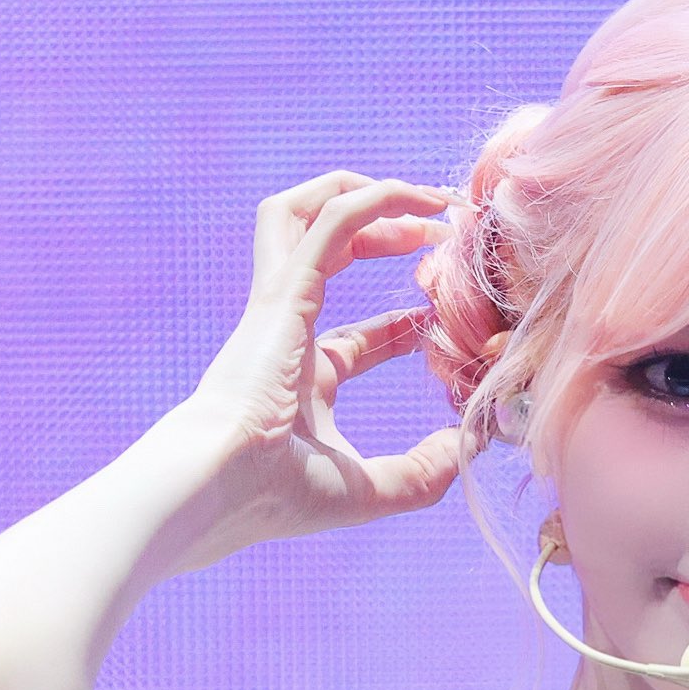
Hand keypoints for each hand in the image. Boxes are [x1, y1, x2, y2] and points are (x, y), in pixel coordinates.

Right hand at [179, 170, 464, 551]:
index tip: (446, 323)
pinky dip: (369, 199)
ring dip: (368, 193)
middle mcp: (289, 331)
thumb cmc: (278, 495)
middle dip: (387, 233)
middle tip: (445, 233)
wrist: (220, 484)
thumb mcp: (370, 491)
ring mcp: (281, 304)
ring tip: (429, 199)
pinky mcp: (284, 288)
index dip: (405, 325)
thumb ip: (423, 474)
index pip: (359, 337)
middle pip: (328, 256)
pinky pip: (327, 221)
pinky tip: (413, 198)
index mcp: (304, 379)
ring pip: (309, 213)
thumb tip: (468, 448)